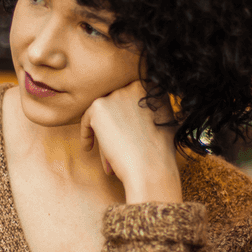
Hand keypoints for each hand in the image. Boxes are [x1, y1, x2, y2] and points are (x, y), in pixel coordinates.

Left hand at [80, 80, 182, 203]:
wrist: (150, 167)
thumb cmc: (159, 152)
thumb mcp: (165, 121)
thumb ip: (152, 109)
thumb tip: (138, 112)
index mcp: (152, 86)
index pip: (131, 97)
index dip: (126, 115)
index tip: (125, 130)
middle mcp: (134, 85)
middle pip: (116, 104)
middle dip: (114, 124)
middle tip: (115, 143)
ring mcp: (116, 94)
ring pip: (104, 113)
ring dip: (103, 131)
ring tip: (106, 150)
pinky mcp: (99, 106)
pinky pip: (87, 118)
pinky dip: (86, 133)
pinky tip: (89, 147)